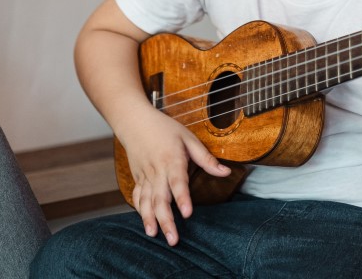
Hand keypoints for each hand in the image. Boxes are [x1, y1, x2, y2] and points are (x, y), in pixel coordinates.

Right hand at [120, 109, 230, 245]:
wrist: (135, 121)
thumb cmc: (165, 128)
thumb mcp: (188, 138)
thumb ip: (206, 158)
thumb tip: (226, 172)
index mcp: (172, 159)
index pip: (177, 181)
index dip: (182, 198)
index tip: (188, 213)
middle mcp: (157, 170)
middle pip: (160, 198)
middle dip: (166, 220)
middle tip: (173, 239)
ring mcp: (145, 175)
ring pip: (146, 201)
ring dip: (149, 219)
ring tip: (154, 235)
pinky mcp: (137, 178)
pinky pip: (137, 197)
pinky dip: (140, 211)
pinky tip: (146, 223)